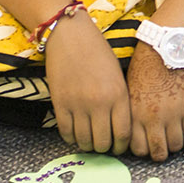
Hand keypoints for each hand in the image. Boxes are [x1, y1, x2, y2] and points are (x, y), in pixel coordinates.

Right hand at [43, 16, 130, 153]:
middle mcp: (100, 102)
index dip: (121, 147)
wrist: (70, 34)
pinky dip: (71, 138)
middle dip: (104, 148)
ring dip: (87, 145)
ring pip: (84, 141)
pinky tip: (75, 133)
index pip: (123, 134)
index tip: (118, 147)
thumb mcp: (117, 75)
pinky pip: (66, 132)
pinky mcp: (60, 103)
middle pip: (103, 143)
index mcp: (118, 94)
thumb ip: (120, 101)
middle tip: (102, 145)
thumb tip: (119, 130)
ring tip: (88, 140)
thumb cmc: (97, 52)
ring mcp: (78, 104)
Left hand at [126, 44, 183, 161]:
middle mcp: (152, 118)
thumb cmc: (145, 64)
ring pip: (175, 146)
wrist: (165, 47)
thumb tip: (134, 130)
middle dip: (159, 154)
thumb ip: (131, 113)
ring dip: (175, 147)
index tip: (146, 146)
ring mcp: (172, 115)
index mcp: (134, 114)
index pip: (137, 148)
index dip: (142, 151)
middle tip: (162, 149)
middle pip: (157, 152)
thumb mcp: (129, 90)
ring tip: (175, 141)